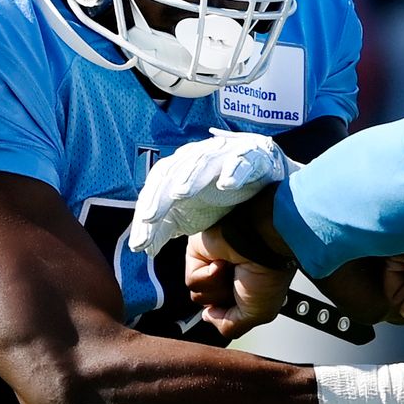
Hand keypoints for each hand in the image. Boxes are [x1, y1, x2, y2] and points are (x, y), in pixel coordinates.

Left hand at [130, 129, 289, 256]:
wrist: (264, 176)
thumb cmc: (222, 198)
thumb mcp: (189, 218)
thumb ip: (166, 229)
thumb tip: (145, 249)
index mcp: (178, 174)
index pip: (155, 190)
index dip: (146, 212)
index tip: (140, 243)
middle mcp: (197, 161)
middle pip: (172, 173)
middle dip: (160, 195)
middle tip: (150, 217)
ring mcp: (224, 155)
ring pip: (203, 161)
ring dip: (192, 176)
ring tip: (181, 194)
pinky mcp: (253, 154)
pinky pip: (243, 159)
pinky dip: (234, 169)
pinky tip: (227, 184)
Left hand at [187, 224, 292, 338]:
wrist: (262, 244)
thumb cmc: (269, 273)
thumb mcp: (259, 314)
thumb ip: (232, 326)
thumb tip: (208, 317)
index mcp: (243, 288)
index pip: (224, 312)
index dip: (230, 313)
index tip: (243, 303)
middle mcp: (226, 276)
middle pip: (209, 305)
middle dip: (224, 300)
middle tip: (240, 284)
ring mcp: (210, 264)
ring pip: (198, 295)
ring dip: (217, 288)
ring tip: (233, 271)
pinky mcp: (196, 253)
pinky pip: (192, 280)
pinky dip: (209, 276)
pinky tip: (223, 263)